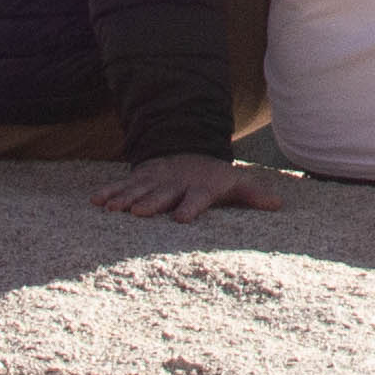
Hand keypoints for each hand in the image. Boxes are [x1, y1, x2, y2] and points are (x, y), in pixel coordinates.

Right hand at [95, 156, 289, 220]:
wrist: (190, 155)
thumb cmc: (215, 179)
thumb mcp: (235, 185)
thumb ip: (253, 195)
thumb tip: (278, 204)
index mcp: (200, 187)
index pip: (196, 198)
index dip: (190, 207)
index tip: (180, 219)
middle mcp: (176, 183)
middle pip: (163, 193)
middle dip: (151, 201)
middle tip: (138, 212)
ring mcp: (156, 180)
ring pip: (140, 189)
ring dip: (126, 198)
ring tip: (112, 209)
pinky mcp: (140, 179)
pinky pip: (123, 185)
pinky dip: (110, 191)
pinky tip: (96, 201)